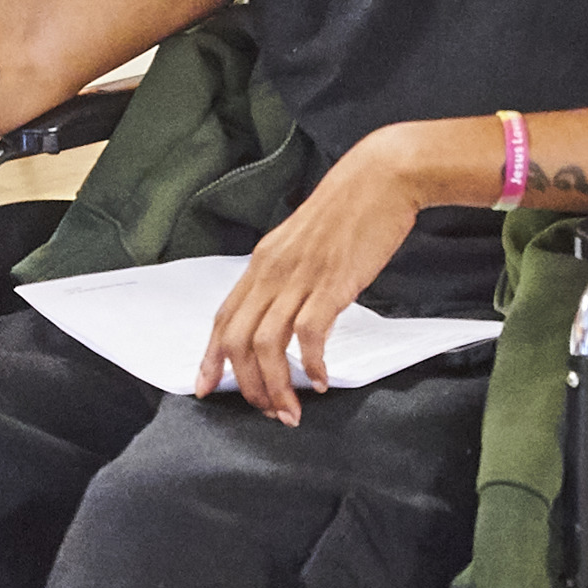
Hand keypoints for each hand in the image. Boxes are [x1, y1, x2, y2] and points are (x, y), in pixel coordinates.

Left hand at [193, 130, 434, 425]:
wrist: (382, 177)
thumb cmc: (349, 210)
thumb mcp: (303, 243)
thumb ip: (289, 276)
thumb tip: (285, 311)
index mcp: (261, 263)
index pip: (223, 318)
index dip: (210, 357)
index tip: (204, 388)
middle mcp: (271, 272)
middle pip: (237, 340)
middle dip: (246, 384)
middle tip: (265, 410)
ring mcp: (299, 278)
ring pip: (267, 344)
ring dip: (276, 385)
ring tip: (291, 410)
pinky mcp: (331, 283)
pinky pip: (308, 335)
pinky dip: (311, 364)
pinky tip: (321, 381)